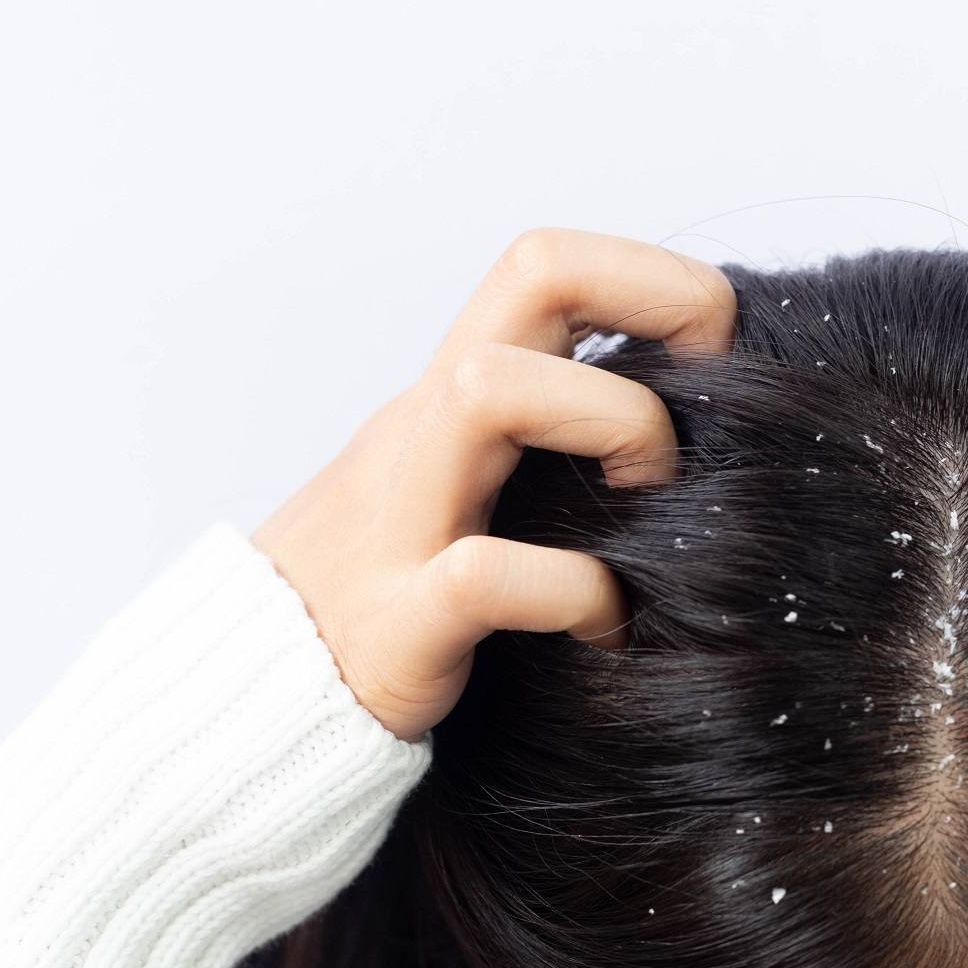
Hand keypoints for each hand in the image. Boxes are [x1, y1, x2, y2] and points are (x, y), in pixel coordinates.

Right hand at [250, 228, 735, 740]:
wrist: (253, 704)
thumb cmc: (402, 597)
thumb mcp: (473, 496)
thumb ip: (552, 451)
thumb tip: (698, 430)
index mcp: (453, 398)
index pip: (547, 263)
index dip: (653, 278)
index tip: (714, 355)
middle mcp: (424, 430)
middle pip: (531, 272)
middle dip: (653, 305)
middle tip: (690, 414)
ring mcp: (402, 518)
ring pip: (489, 389)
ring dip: (612, 426)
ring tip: (649, 505)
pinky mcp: (396, 625)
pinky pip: (484, 575)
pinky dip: (575, 592)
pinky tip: (605, 627)